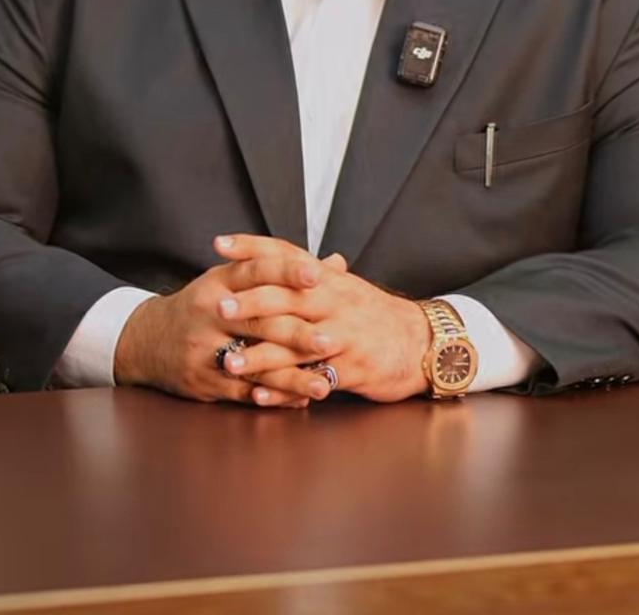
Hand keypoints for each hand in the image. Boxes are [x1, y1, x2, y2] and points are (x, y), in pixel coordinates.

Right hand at [113, 249, 347, 406]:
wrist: (147, 340)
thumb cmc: (203, 306)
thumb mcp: (232, 280)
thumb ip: (283, 273)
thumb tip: (336, 264)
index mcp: (220, 282)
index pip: (255, 270)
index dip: (286, 271)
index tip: (316, 274)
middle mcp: (211, 312)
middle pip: (258, 320)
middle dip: (297, 333)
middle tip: (332, 340)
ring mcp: (205, 349)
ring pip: (254, 364)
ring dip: (291, 377)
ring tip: (323, 385)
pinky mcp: (203, 381)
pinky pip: (242, 392)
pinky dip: (273, 397)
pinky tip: (299, 401)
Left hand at [213, 234, 431, 403]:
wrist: (421, 342)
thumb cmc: (373, 315)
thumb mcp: (344, 287)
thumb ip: (309, 274)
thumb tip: (275, 255)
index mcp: (329, 279)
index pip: (287, 254)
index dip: (253, 247)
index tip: (220, 244)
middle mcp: (335, 301)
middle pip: (288, 297)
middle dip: (251, 303)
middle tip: (217, 307)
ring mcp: (344, 336)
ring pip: (296, 344)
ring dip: (259, 355)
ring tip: (227, 362)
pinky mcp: (351, 368)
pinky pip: (312, 379)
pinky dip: (284, 389)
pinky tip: (258, 395)